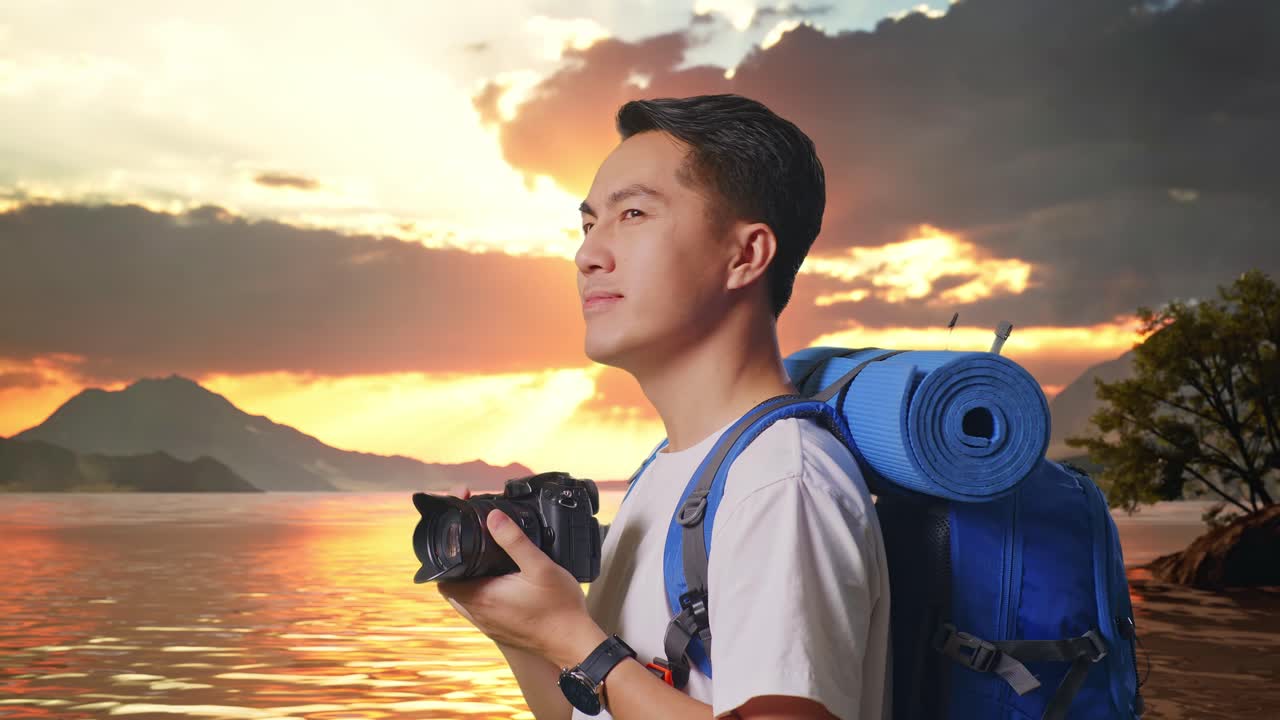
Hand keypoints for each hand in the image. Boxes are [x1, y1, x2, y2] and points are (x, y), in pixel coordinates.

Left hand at [436, 509, 606, 667]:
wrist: (574, 643)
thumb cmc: (559, 608)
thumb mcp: (540, 566)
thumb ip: (515, 541)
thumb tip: (494, 518)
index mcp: (482, 597)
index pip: (444, 579)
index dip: (446, 558)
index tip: (458, 542)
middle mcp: (479, 615)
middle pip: (452, 588)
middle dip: (459, 567)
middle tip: (474, 549)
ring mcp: (489, 626)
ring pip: (466, 600)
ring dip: (470, 582)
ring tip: (488, 563)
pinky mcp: (499, 632)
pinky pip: (480, 610)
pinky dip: (483, 595)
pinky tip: (503, 584)